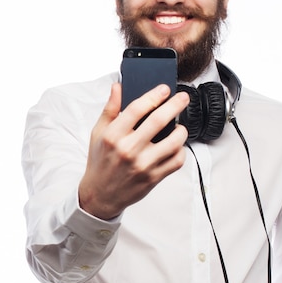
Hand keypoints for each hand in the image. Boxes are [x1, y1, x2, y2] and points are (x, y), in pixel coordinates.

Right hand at [78, 83, 189, 219]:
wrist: (100, 195)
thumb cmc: (100, 162)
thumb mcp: (98, 133)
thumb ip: (110, 109)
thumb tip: (118, 87)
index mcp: (113, 136)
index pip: (137, 108)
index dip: (154, 95)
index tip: (165, 89)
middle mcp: (128, 149)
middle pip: (158, 121)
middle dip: (175, 105)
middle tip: (183, 98)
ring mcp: (142, 165)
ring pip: (173, 142)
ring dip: (181, 130)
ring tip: (179, 127)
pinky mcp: (153, 178)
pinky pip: (176, 161)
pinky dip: (181, 151)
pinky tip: (176, 146)